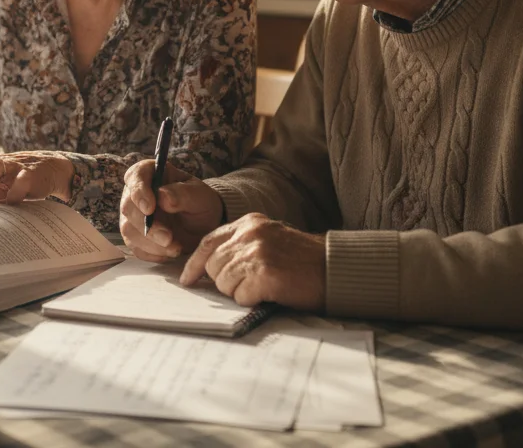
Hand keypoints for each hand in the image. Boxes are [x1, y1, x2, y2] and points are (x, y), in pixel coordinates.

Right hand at [119, 160, 223, 261]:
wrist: (204, 226)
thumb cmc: (200, 204)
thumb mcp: (200, 196)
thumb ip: (183, 194)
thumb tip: (162, 196)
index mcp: (151, 174)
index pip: (135, 176)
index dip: (138, 192)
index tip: (149, 208)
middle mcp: (136, 194)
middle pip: (128, 207)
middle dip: (147, 225)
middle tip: (168, 237)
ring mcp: (133, 217)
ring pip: (128, 230)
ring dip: (151, 243)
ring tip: (175, 247)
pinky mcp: (136, 238)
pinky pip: (136, 248)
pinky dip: (153, 253)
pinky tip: (171, 251)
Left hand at [179, 213, 325, 309]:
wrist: (335, 269)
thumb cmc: (304, 260)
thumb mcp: (269, 239)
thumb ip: (240, 246)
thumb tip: (208, 268)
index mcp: (249, 222)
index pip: (208, 242)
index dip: (195, 264)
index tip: (187, 279)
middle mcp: (250, 234)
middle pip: (212, 265)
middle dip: (224, 281)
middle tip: (250, 283)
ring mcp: (256, 253)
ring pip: (223, 283)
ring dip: (240, 291)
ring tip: (264, 285)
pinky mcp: (264, 275)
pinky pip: (240, 297)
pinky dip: (252, 300)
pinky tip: (270, 292)